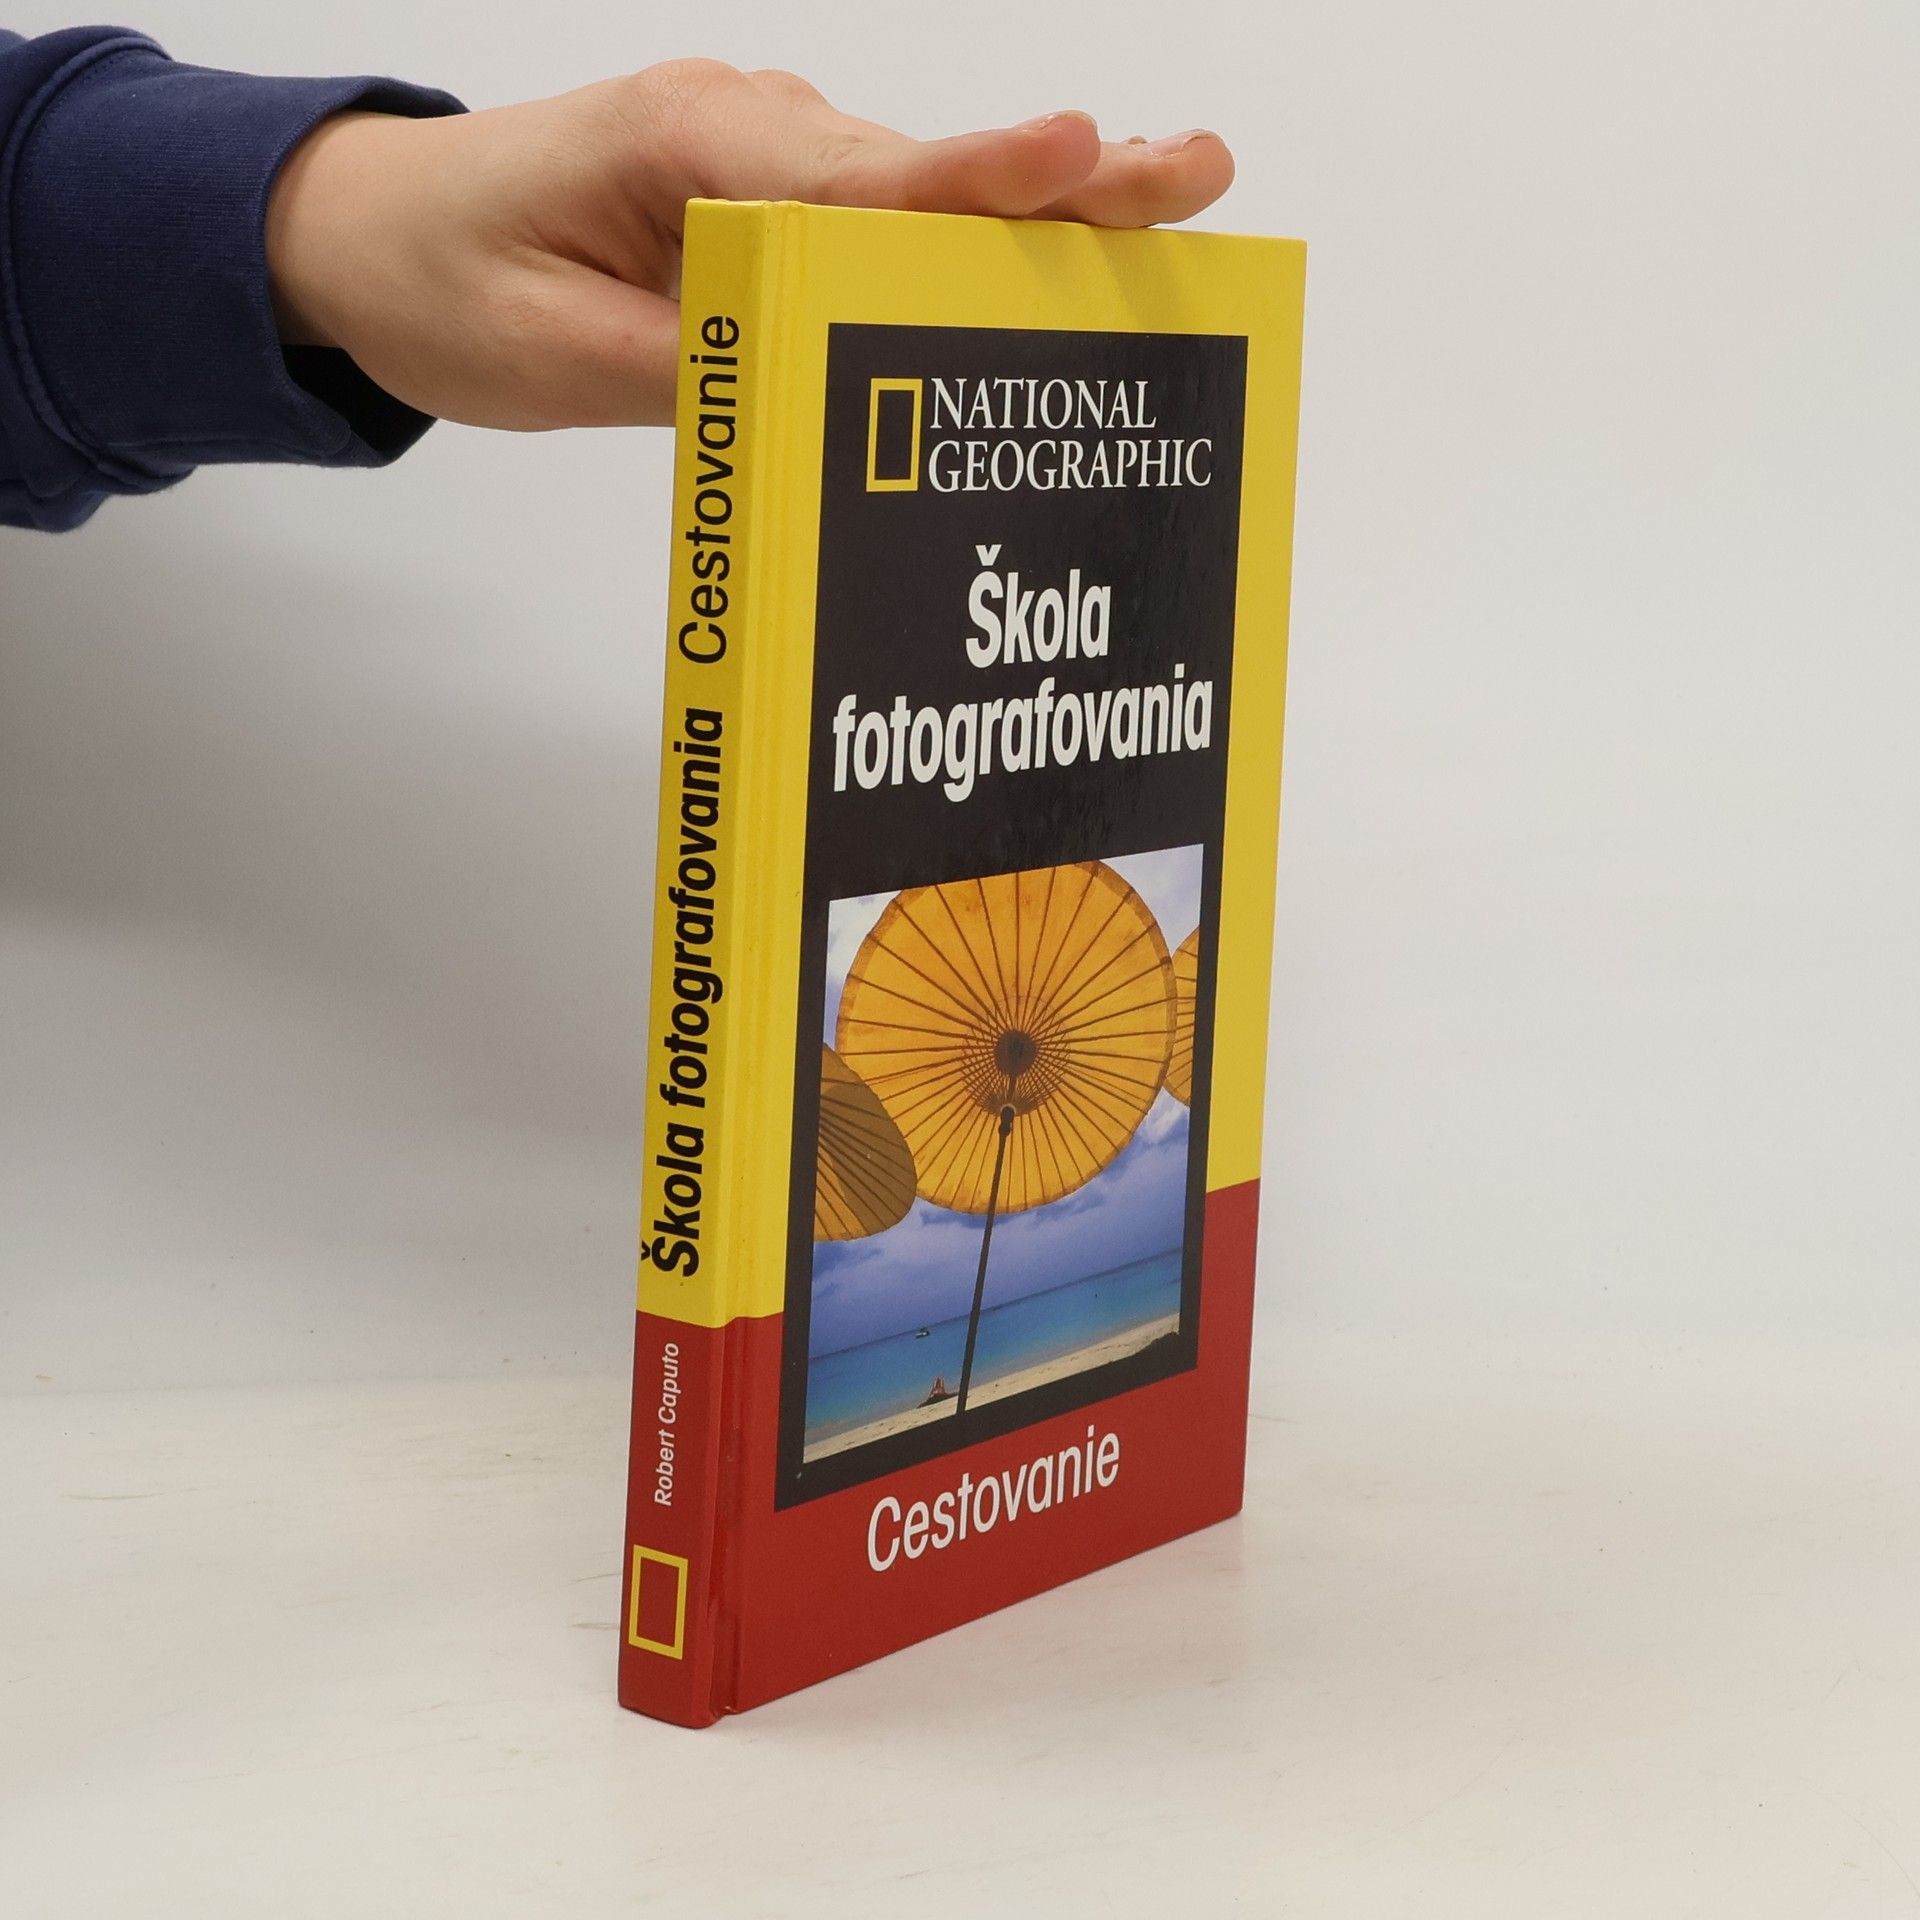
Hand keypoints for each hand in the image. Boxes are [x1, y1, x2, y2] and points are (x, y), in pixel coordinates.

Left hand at [265, 62, 1233, 431]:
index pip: (854, 176)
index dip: (976, 181)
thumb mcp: (557, 355)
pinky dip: (965, 248)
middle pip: (922, 169)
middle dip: (1063, 181)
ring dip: (1036, 217)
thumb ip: (697, 364)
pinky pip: (882, 222)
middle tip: (1192, 171)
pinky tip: (1049, 270)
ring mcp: (766, 157)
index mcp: (684, 144)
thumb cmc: (449, 279)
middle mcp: (745, 128)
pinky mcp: (771, 199)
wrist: (373, 236)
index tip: (1080, 157)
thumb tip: (821, 393)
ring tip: (1163, 221)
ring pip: (918, 195)